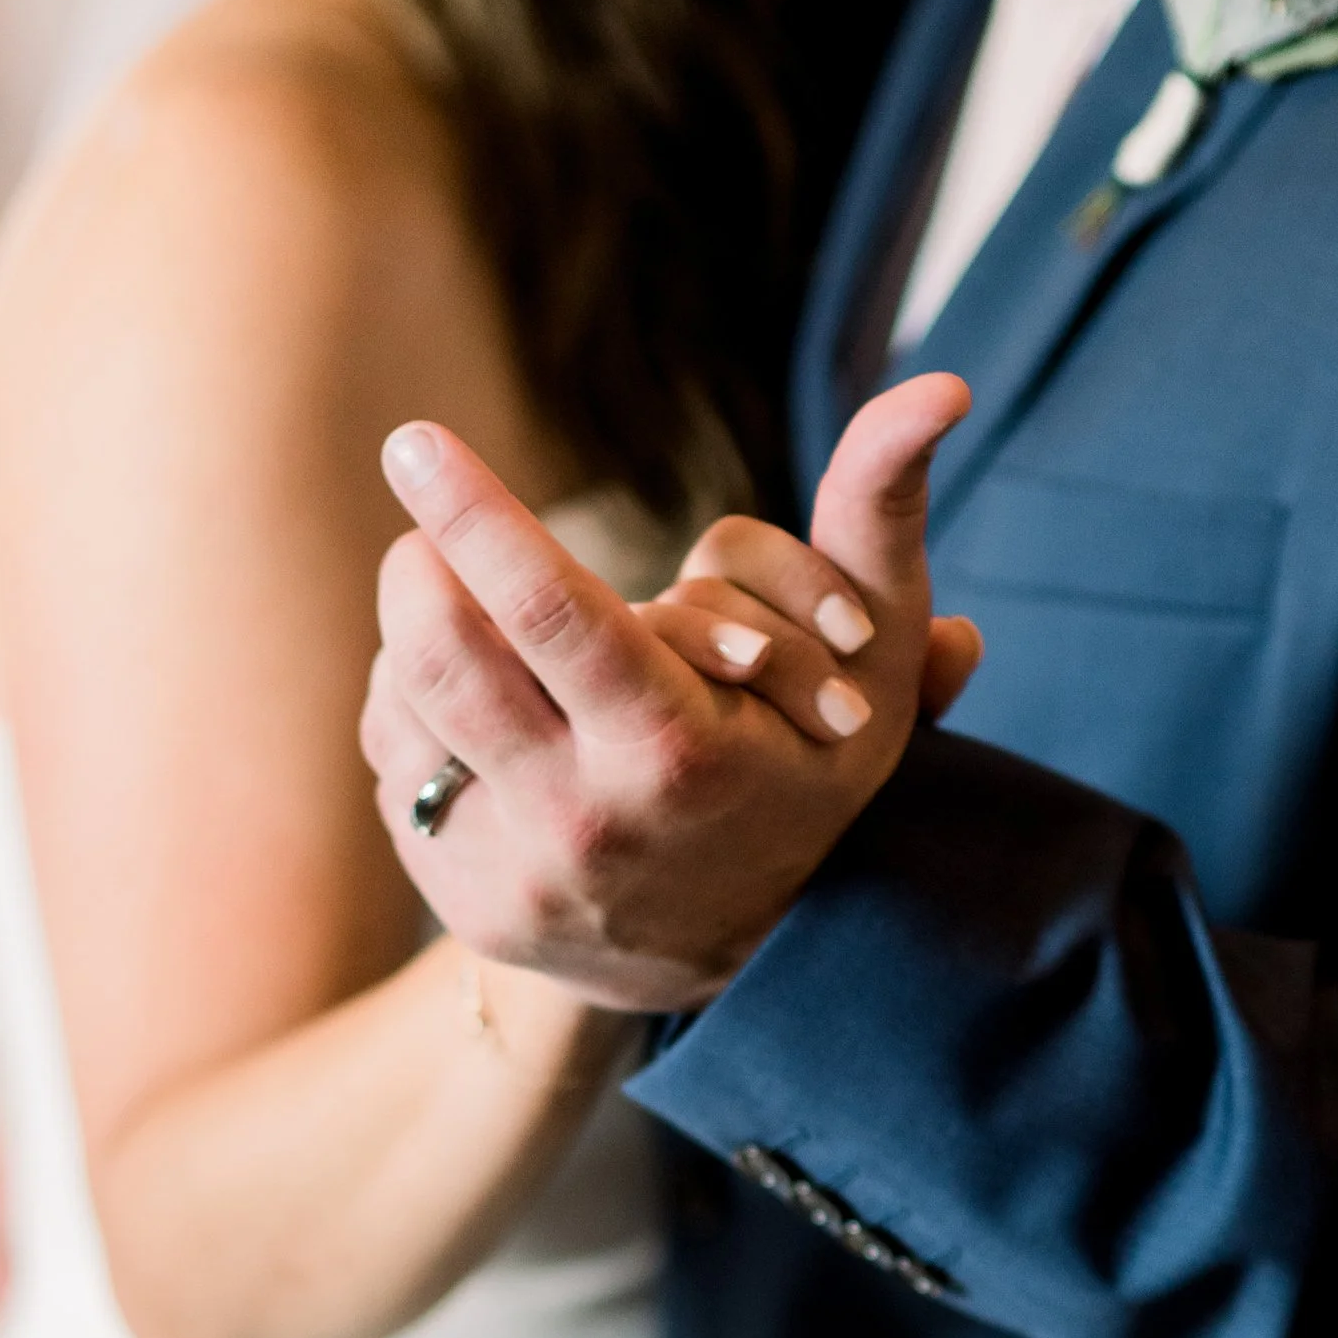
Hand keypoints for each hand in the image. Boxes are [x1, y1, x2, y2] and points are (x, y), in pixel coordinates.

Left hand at [363, 373, 973, 1012]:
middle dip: (421, 565)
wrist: (741, 948)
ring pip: (407, 706)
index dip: (477, 517)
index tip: (417, 442)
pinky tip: (467, 697)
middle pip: (447, 660)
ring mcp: (515, 875)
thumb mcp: (866, 660)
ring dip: (417, 629)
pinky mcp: (464, 904)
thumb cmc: (808, 765)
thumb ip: (880, 518)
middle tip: (426, 516)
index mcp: (677, 757)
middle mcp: (584, 826)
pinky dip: (416, 706)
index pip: (551, 616)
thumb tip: (941, 388)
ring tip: (458, 602)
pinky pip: (396, 765)